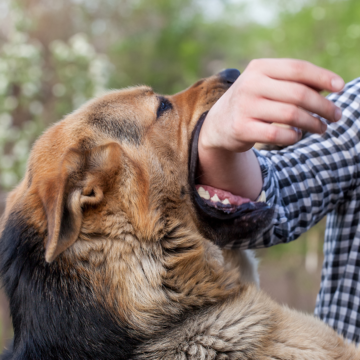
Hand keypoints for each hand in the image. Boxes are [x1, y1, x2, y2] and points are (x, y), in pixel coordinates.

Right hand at [197, 59, 344, 199]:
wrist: (218, 124)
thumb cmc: (251, 102)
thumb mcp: (266, 85)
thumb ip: (292, 83)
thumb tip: (329, 87)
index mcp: (259, 68)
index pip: (297, 69)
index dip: (323, 77)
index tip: (340, 87)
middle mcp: (250, 84)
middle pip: (298, 94)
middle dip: (323, 106)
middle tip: (336, 116)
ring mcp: (245, 107)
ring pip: (291, 115)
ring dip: (313, 124)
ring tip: (322, 128)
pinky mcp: (242, 128)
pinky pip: (278, 134)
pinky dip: (293, 137)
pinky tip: (297, 136)